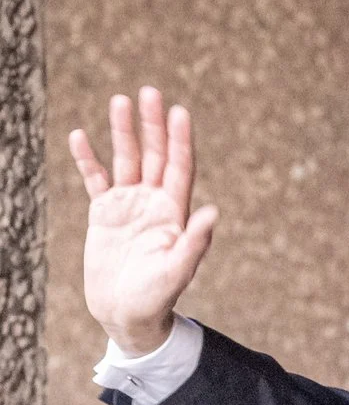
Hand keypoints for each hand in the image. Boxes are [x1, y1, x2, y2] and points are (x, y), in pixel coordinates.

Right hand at [69, 87, 218, 353]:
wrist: (127, 313)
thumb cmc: (157, 297)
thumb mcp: (177, 270)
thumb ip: (194, 241)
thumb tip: (213, 212)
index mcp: (174, 213)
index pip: (179, 168)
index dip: (179, 140)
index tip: (179, 112)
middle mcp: (154, 202)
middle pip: (155, 155)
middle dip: (152, 125)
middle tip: (149, 92)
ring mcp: (128, 205)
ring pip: (126, 160)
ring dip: (123, 132)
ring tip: (120, 100)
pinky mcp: (104, 213)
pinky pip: (95, 179)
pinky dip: (88, 159)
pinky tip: (80, 135)